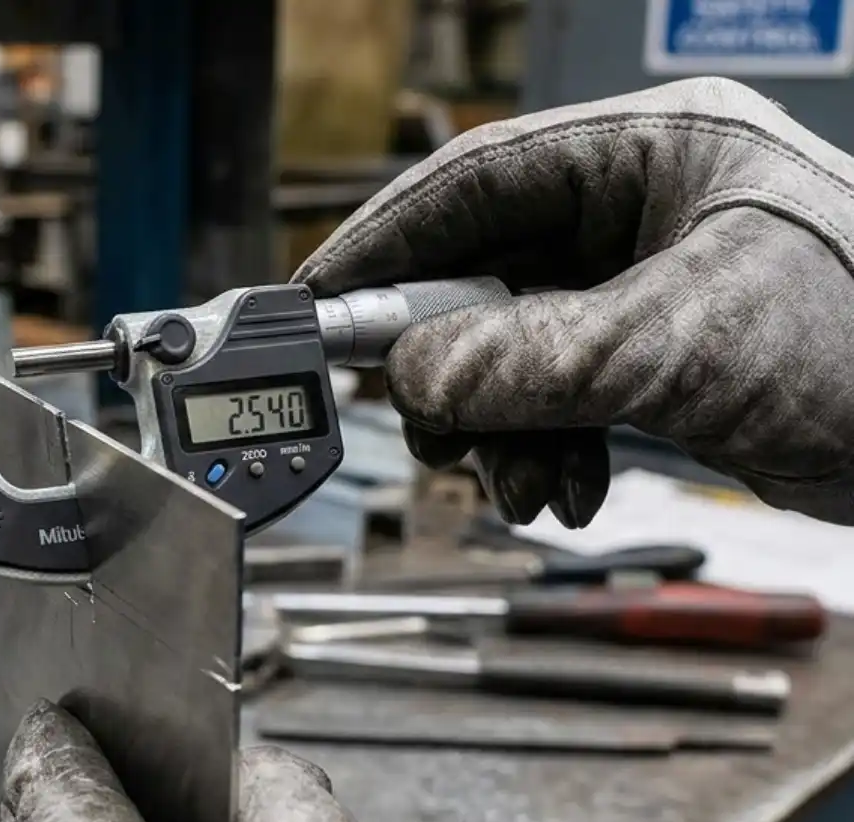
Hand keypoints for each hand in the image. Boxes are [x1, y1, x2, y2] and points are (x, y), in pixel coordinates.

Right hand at [294, 77, 853, 526]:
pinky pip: (559, 398)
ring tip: (520, 483)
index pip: (476, 181)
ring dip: (499, 429)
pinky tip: (569, 491)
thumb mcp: (684, 345)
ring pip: (513, 352)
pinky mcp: (662, 358)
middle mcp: (641, 211)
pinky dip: (545, 450)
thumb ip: (531, 360)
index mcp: (651, 151)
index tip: (316, 304)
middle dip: (449, 367)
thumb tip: (416, 375)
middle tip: (425, 427)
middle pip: (483, 277)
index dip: (384, 243)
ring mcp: (649, 287)